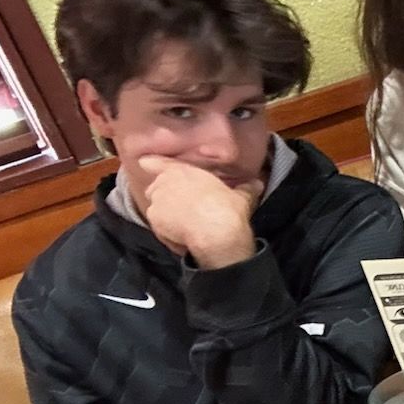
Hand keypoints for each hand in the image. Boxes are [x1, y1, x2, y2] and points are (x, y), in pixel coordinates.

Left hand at [137, 155, 259, 267]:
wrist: (216, 231)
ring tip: (184, 227)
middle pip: (156, 188)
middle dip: (165, 197)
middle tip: (183, 209)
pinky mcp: (155, 222)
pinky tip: (184, 240)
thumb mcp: (241, 197)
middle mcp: (164, 183)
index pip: (160, 162)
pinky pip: (160, 229)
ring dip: (166, 216)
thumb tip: (258, 184)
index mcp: (183, 171)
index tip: (145, 162)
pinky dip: (169, 235)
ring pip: (156, 209)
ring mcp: (157, 203)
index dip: (152, 162)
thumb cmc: (227, 208)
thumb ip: (246, 189)